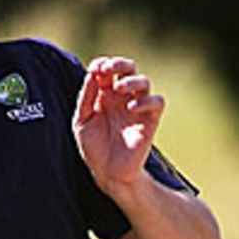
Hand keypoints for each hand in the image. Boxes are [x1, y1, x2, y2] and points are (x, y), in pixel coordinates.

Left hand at [73, 56, 164, 195]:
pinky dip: (147, 100)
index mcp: (106, 95)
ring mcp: (137, 108)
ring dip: (131, 80)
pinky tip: (131, 108)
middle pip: (129, 68)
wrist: (108, 174)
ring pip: (143, 82)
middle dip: (119, 63)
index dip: (102, 64)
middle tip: (108, 69)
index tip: (94, 70)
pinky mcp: (150, 121)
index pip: (107, 70)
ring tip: (119, 88)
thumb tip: (92, 74)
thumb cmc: (94, 149)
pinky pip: (157, 102)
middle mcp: (123, 98)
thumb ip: (86, 98)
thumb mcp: (82, 122)